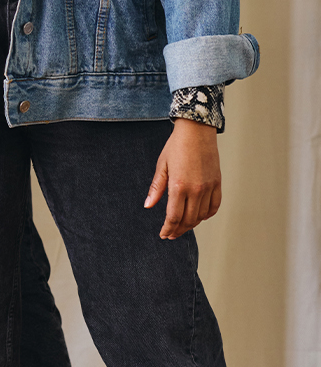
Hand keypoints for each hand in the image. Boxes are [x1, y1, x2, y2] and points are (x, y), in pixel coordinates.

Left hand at [145, 119, 221, 238]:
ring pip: (201, 216)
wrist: (196, 132)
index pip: (174, 216)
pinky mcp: (217, 184)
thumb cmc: (176, 146)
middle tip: (170, 234)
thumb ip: (156, 188)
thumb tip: (148, 205)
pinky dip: (206, 215)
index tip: (163, 234)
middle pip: (188, 220)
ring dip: (191, 224)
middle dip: (178, 230)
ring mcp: (209, 188)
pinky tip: (198, 216)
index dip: (168, 228)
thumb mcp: (161, 165)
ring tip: (182, 227)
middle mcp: (196, 190)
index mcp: (179, 186)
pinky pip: (214, 207)